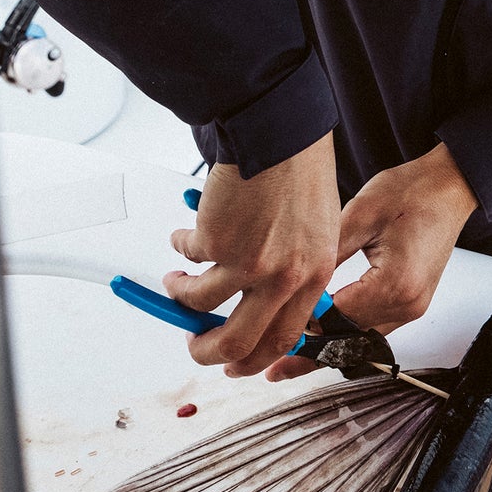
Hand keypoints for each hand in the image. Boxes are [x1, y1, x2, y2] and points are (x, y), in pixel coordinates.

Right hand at [163, 131, 339, 376]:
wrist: (280, 129)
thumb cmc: (300, 168)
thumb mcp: (316, 229)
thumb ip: (295, 268)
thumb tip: (259, 302)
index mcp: (315, 275)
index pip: (285, 338)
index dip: (254, 358)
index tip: (235, 362)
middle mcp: (285, 277)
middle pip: (238, 342)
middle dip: (206, 352)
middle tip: (192, 343)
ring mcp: (249, 263)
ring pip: (199, 304)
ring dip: (180, 296)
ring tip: (175, 281)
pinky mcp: (216, 242)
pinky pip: (188, 259)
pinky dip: (180, 250)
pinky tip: (183, 236)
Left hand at [265, 143, 478, 380]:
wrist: (449, 187)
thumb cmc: (411, 192)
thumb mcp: (360, 215)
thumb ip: (326, 255)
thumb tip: (291, 286)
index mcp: (395, 283)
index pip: (337, 320)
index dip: (302, 330)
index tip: (271, 340)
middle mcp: (408, 304)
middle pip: (350, 342)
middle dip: (311, 354)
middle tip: (275, 368)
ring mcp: (414, 307)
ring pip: (361, 340)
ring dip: (329, 347)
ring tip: (292, 356)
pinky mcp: (413, 302)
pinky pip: (373, 327)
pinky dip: (347, 332)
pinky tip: (323, 332)